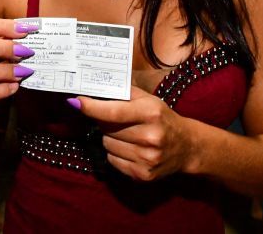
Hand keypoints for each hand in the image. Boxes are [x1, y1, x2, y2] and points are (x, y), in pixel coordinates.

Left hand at [72, 86, 195, 180]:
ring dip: (110, 138)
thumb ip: (123, 92)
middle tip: (117, 119)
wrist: (187, 147)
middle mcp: (150, 137)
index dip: (91, 107)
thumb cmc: (162, 118)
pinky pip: (112, 161)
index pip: (113, 112)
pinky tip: (130, 148)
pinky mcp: (143, 175)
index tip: (76, 102)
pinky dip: (115, 154)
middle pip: (106, 129)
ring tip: (127, 135)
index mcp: (151, 113)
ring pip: (107, 145)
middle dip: (105, 122)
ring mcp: (147, 159)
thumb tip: (94, 87)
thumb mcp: (148, 100)